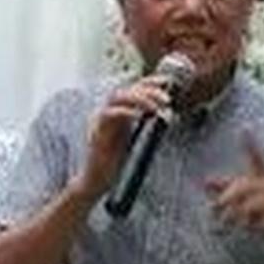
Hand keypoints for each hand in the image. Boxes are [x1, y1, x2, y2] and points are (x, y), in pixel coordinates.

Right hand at [75, 76, 172, 199]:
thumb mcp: (135, 139)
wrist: (97, 181)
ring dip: (139, 98)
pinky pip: (109, 114)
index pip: (132, 89)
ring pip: (117, 97)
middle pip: (126, 89)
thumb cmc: (116, 163)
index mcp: (117, 112)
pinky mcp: (96, 131)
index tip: (166, 82)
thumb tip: (167, 114)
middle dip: (148, 90)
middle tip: (166, 99)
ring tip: (156, 107)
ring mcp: (100, 120)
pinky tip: (139, 115)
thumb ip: (146, 124)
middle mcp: (107, 111)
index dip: (149, 82)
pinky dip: (125, 112)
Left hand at [206, 132, 263, 245]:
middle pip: (247, 185)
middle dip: (227, 196)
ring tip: (225, 224)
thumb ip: (228, 192)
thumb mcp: (247, 204)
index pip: (259, 160)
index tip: (245, 128)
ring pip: (254, 204)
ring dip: (236, 215)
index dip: (252, 145)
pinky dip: (255, 226)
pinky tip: (248, 230)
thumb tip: (205, 181)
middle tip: (212, 209)